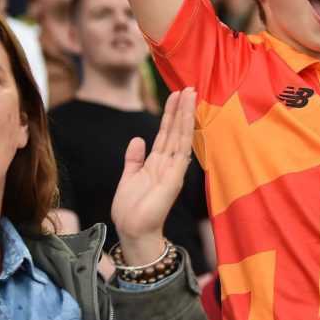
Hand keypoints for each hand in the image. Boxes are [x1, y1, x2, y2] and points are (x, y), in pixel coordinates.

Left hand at [112, 89, 195, 264]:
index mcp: (157, 162)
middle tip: (188, 88)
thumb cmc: (132, 210)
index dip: (171, 114)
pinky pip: (181, 151)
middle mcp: (168, 163)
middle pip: (176, 130)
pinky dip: (185, 133)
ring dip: (185, 115)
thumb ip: (134, 159)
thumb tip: (137, 139)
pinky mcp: (174, 178)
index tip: (176, 95)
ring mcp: (173, 169)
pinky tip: (187, 119)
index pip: (166, 133)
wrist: (133, 231)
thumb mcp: (129, 177)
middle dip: (181, 108)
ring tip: (190, 95)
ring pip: (181, 136)